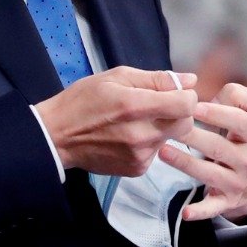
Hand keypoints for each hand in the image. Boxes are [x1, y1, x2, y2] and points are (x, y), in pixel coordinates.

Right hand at [36, 67, 196, 175]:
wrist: (56, 137)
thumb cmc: (83, 101)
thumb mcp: (117, 77)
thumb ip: (156, 79)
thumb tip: (190, 80)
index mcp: (135, 107)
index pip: (186, 105)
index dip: (186, 96)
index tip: (175, 92)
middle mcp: (141, 135)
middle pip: (186, 124)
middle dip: (179, 112)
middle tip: (158, 105)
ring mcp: (140, 156)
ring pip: (172, 138)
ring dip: (163, 127)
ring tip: (136, 121)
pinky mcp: (137, 169)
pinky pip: (157, 152)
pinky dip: (150, 142)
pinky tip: (129, 136)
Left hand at [162, 83, 246, 221]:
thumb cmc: (241, 134)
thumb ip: (234, 97)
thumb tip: (211, 94)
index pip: (242, 120)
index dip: (219, 113)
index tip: (195, 107)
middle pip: (220, 147)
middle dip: (195, 136)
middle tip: (170, 127)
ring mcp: (239, 181)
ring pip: (211, 173)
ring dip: (186, 163)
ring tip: (162, 152)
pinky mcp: (228, 201)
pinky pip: (213, 207)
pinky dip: (200, 211)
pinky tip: (185, 213)